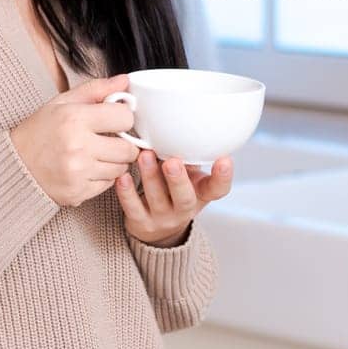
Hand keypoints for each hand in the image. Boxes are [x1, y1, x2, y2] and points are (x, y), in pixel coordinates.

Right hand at [9, 74, 143, 206]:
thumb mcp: (63, 102)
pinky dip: (103, 177)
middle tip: (111, 140)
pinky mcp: (78, 192)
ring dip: (115, 161)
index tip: (115, 119)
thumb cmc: (40, 131)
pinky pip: (108, 184)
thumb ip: (96, 90)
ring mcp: (78, 172)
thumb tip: (124, 81)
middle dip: (124, 143)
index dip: (123, 117)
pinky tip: (88, 168)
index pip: (125, 118)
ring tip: (97, 154)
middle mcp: (77, 146)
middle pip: (128, 149)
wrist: (15, 165)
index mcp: (75, 118)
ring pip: (121, 169)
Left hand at [116, 147, 233, 246]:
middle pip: (185, 198)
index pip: (218, 189)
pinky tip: (122, 177)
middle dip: (178, 179)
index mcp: (201, 194)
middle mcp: (184, 208)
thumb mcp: (189, 176)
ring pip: (157, 199)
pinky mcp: (141, 222)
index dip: (223, 176)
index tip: (225, 159)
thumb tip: (183, 120)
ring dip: (150, 176)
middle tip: (173, 162)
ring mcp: (163, 217)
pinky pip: (133, 208)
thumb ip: (188, 156)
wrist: (158, 228)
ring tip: (144, 155)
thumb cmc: (174, 189)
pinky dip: (127, 193)